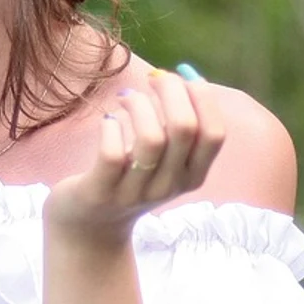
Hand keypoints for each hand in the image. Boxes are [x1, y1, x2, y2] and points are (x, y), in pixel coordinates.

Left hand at [43, 67, 224, 247]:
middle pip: (185, 128)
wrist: (89, 227)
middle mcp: (169, 186)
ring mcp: (135, 192)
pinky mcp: (101, 192)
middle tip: (153, 78)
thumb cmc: (129, 179)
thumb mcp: (164, 161)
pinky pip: (112, 153)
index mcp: (192, 176)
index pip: (214, 134)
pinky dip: (110, 126)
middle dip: (171, 90)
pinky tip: (108, 121)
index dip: (203, 97)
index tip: (183, 77)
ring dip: (139, 106)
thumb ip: (177, 127)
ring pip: (151, 139)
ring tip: (126, 99)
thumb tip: (185, 76)